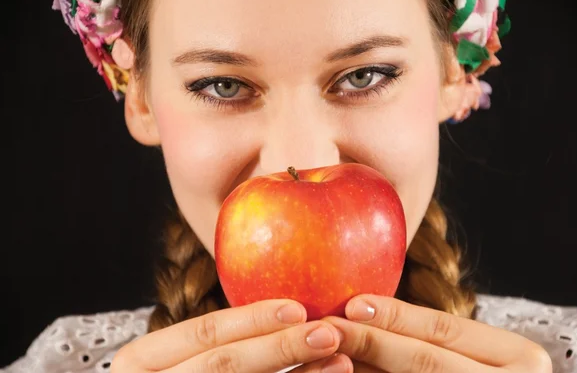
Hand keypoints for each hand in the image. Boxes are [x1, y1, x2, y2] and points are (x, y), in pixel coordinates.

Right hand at [111, 299, 345, 372]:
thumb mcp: (175, 360)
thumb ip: (216, 342)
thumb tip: (290, 312)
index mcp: (140, 361)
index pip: (203, 332)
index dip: (252, 319)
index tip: (299, 309)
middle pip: (224, 364)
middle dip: (280, 348)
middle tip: (328, 334)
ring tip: (339, 364)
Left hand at [323, 294, 552, 372]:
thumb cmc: (480, 371)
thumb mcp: (474, 354)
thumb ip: (429, 335)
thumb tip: (359, 309)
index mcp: (521, 356)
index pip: (445, 328)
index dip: (396, 315)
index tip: (352, 304)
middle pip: (426, 359)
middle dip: (372, 341)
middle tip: (328, 327)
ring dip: (366, 370)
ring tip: (327, 355)